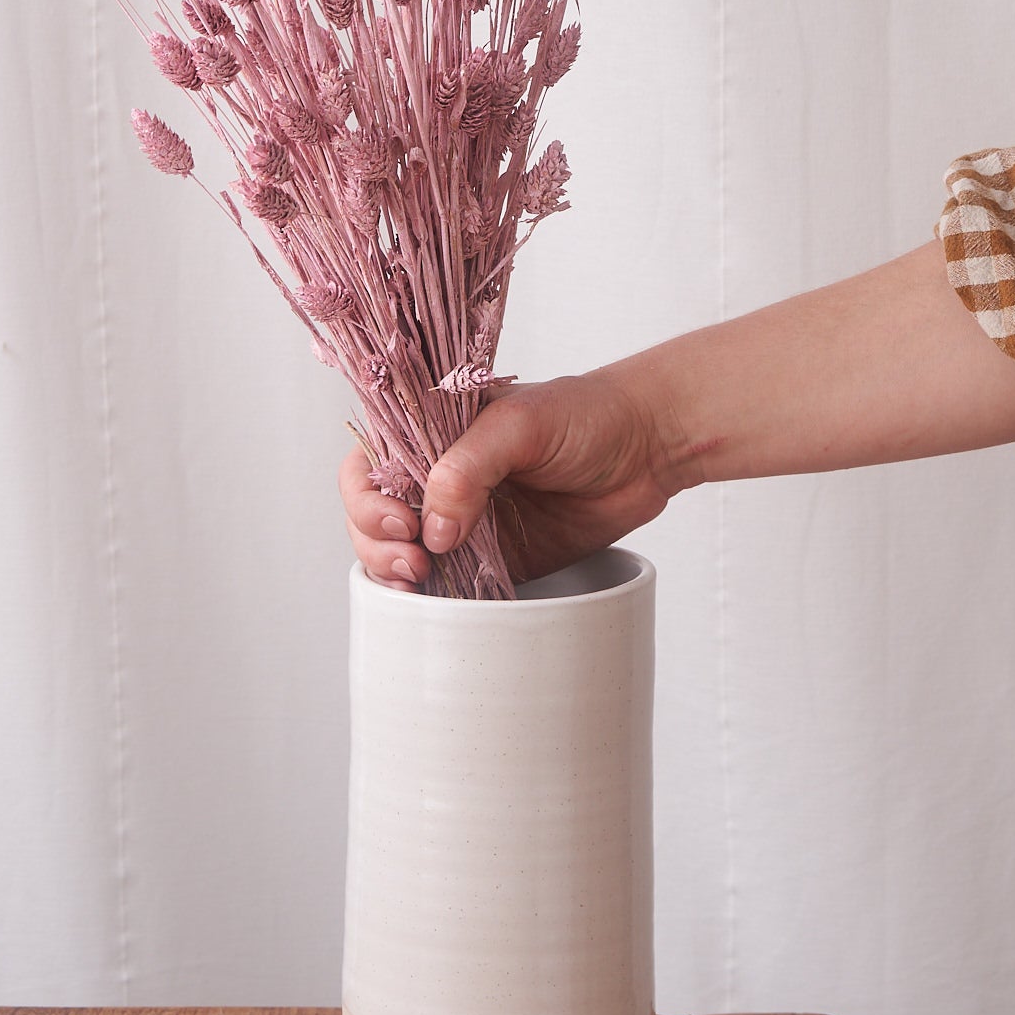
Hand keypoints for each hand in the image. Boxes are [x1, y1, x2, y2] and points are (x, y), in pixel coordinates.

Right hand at [338, 369, 686, 591]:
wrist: (648, 448)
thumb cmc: (587, 415)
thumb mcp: (521, 422)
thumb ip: (469, 466)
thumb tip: (433, 527)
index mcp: (434, 432)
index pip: (371, 462)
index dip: (366, 494)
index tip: (398, 518)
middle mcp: (440, 477)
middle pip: (372, 514)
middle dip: (375, 540)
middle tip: (413, 558)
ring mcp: (463, 521)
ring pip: (399, 553)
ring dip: (392, 571)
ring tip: (419, 578)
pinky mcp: (494, 558)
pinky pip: (447, 583)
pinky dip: (431, 596)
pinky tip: (433, 599)